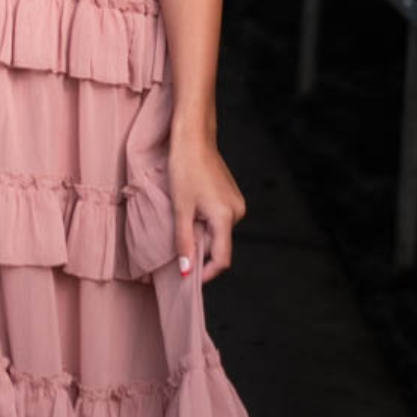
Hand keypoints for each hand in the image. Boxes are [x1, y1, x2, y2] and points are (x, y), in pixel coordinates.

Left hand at [166, 131, 245, 283]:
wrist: (194, 137)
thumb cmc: (185, 168)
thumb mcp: (180, 208)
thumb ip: (184, 242)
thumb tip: (186, 270)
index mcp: (225, 217)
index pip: (222, 259)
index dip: (206, 272)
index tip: (188, 278)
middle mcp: (237, 212)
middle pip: (220, 246)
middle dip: (201, 252)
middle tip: (179, 249)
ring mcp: (236, 203)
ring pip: (219, 233)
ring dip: (202, 236)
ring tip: (183, 223)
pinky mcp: (232, 196)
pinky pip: (220, 220)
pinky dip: (206, 224)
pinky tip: (192, 211)